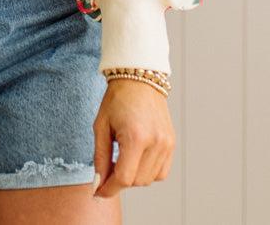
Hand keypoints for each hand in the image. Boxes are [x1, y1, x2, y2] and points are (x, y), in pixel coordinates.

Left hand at [93, 78, 175, 197]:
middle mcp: (155, 142)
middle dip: (120, 181)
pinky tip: (137, 157)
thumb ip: (100, 157)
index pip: (124, 178)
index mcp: (136, 137)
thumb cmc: (117, 99)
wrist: (139, 78)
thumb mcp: (101, 126)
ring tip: (122, 157)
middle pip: (137, 181)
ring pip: (149, 179)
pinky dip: (147, 172)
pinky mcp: (172, 144)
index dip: (109, 189)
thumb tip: (98, 184)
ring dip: (134, 177)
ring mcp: (167, 144)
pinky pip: (161, 172)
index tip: (98, 192)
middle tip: (108, 168)